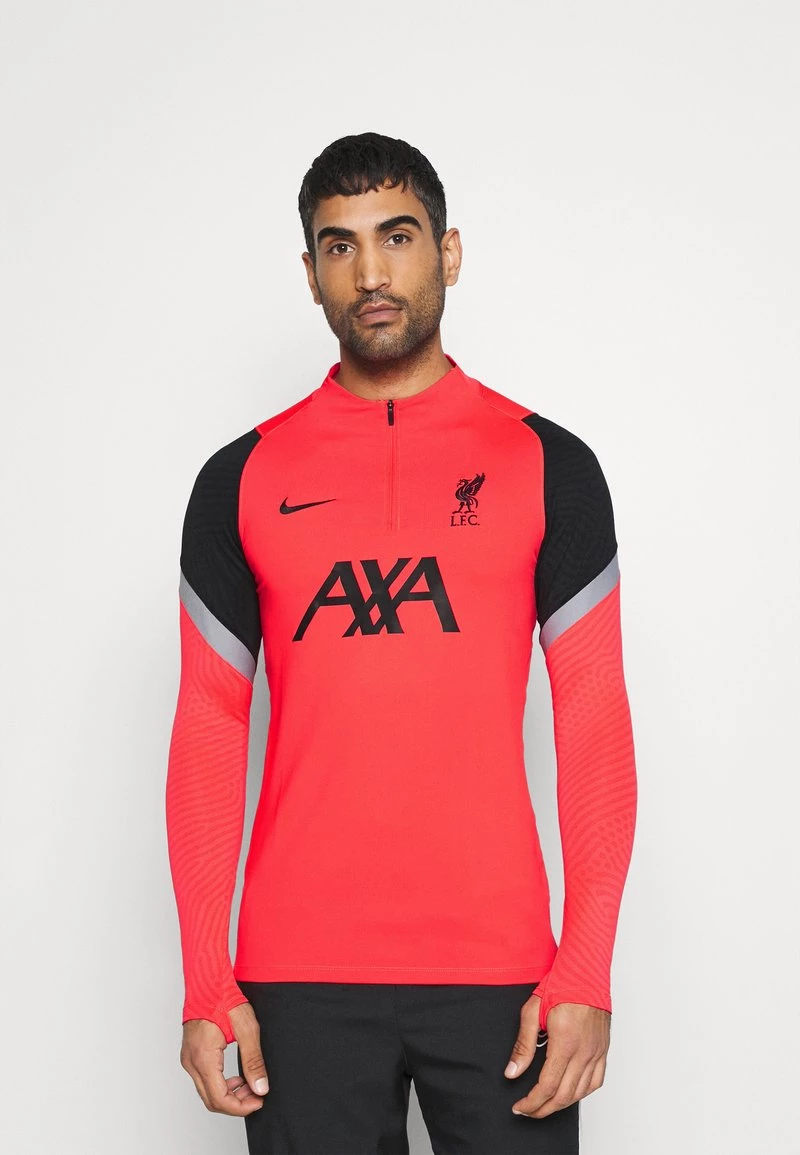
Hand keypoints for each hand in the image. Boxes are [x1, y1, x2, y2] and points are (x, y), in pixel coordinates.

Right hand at [180, 1001, 268, 1115]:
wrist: (208, 982)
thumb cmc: (225, 999)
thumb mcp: (247, 1029)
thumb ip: (254, 1061)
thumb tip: (261, 1088)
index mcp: (204, 1058)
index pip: (220, 1099)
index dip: (241, 1107)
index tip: (259, 1101)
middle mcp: (191, 1062)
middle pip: (211, 1100)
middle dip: (236, 1103)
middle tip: (257, 1095)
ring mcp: (188, 1059)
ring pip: (206, 1092)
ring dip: (229, 1095)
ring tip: (249, 1084)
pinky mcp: (190, 1055)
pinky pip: (203, 1080)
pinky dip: (220, 1084)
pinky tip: (236, 1077)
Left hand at [504, 993, 609, 1118]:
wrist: (585, 972)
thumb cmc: (559, 986)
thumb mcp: (532, 1012)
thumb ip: (523, 1045)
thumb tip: (512, 1072)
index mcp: (565, 1043)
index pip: (547, 1086)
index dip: (532, 1102)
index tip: (519, 1107)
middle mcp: (584, 1052)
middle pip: (563, 1095)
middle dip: (543, 1109)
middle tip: (527, 1111)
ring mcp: (596, 1052)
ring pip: (581, 1092)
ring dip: (561, 1105)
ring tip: (544, 1106)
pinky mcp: (603, 1049)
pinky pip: (596, 1082)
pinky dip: (582, 1093)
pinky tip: (570, 1094)